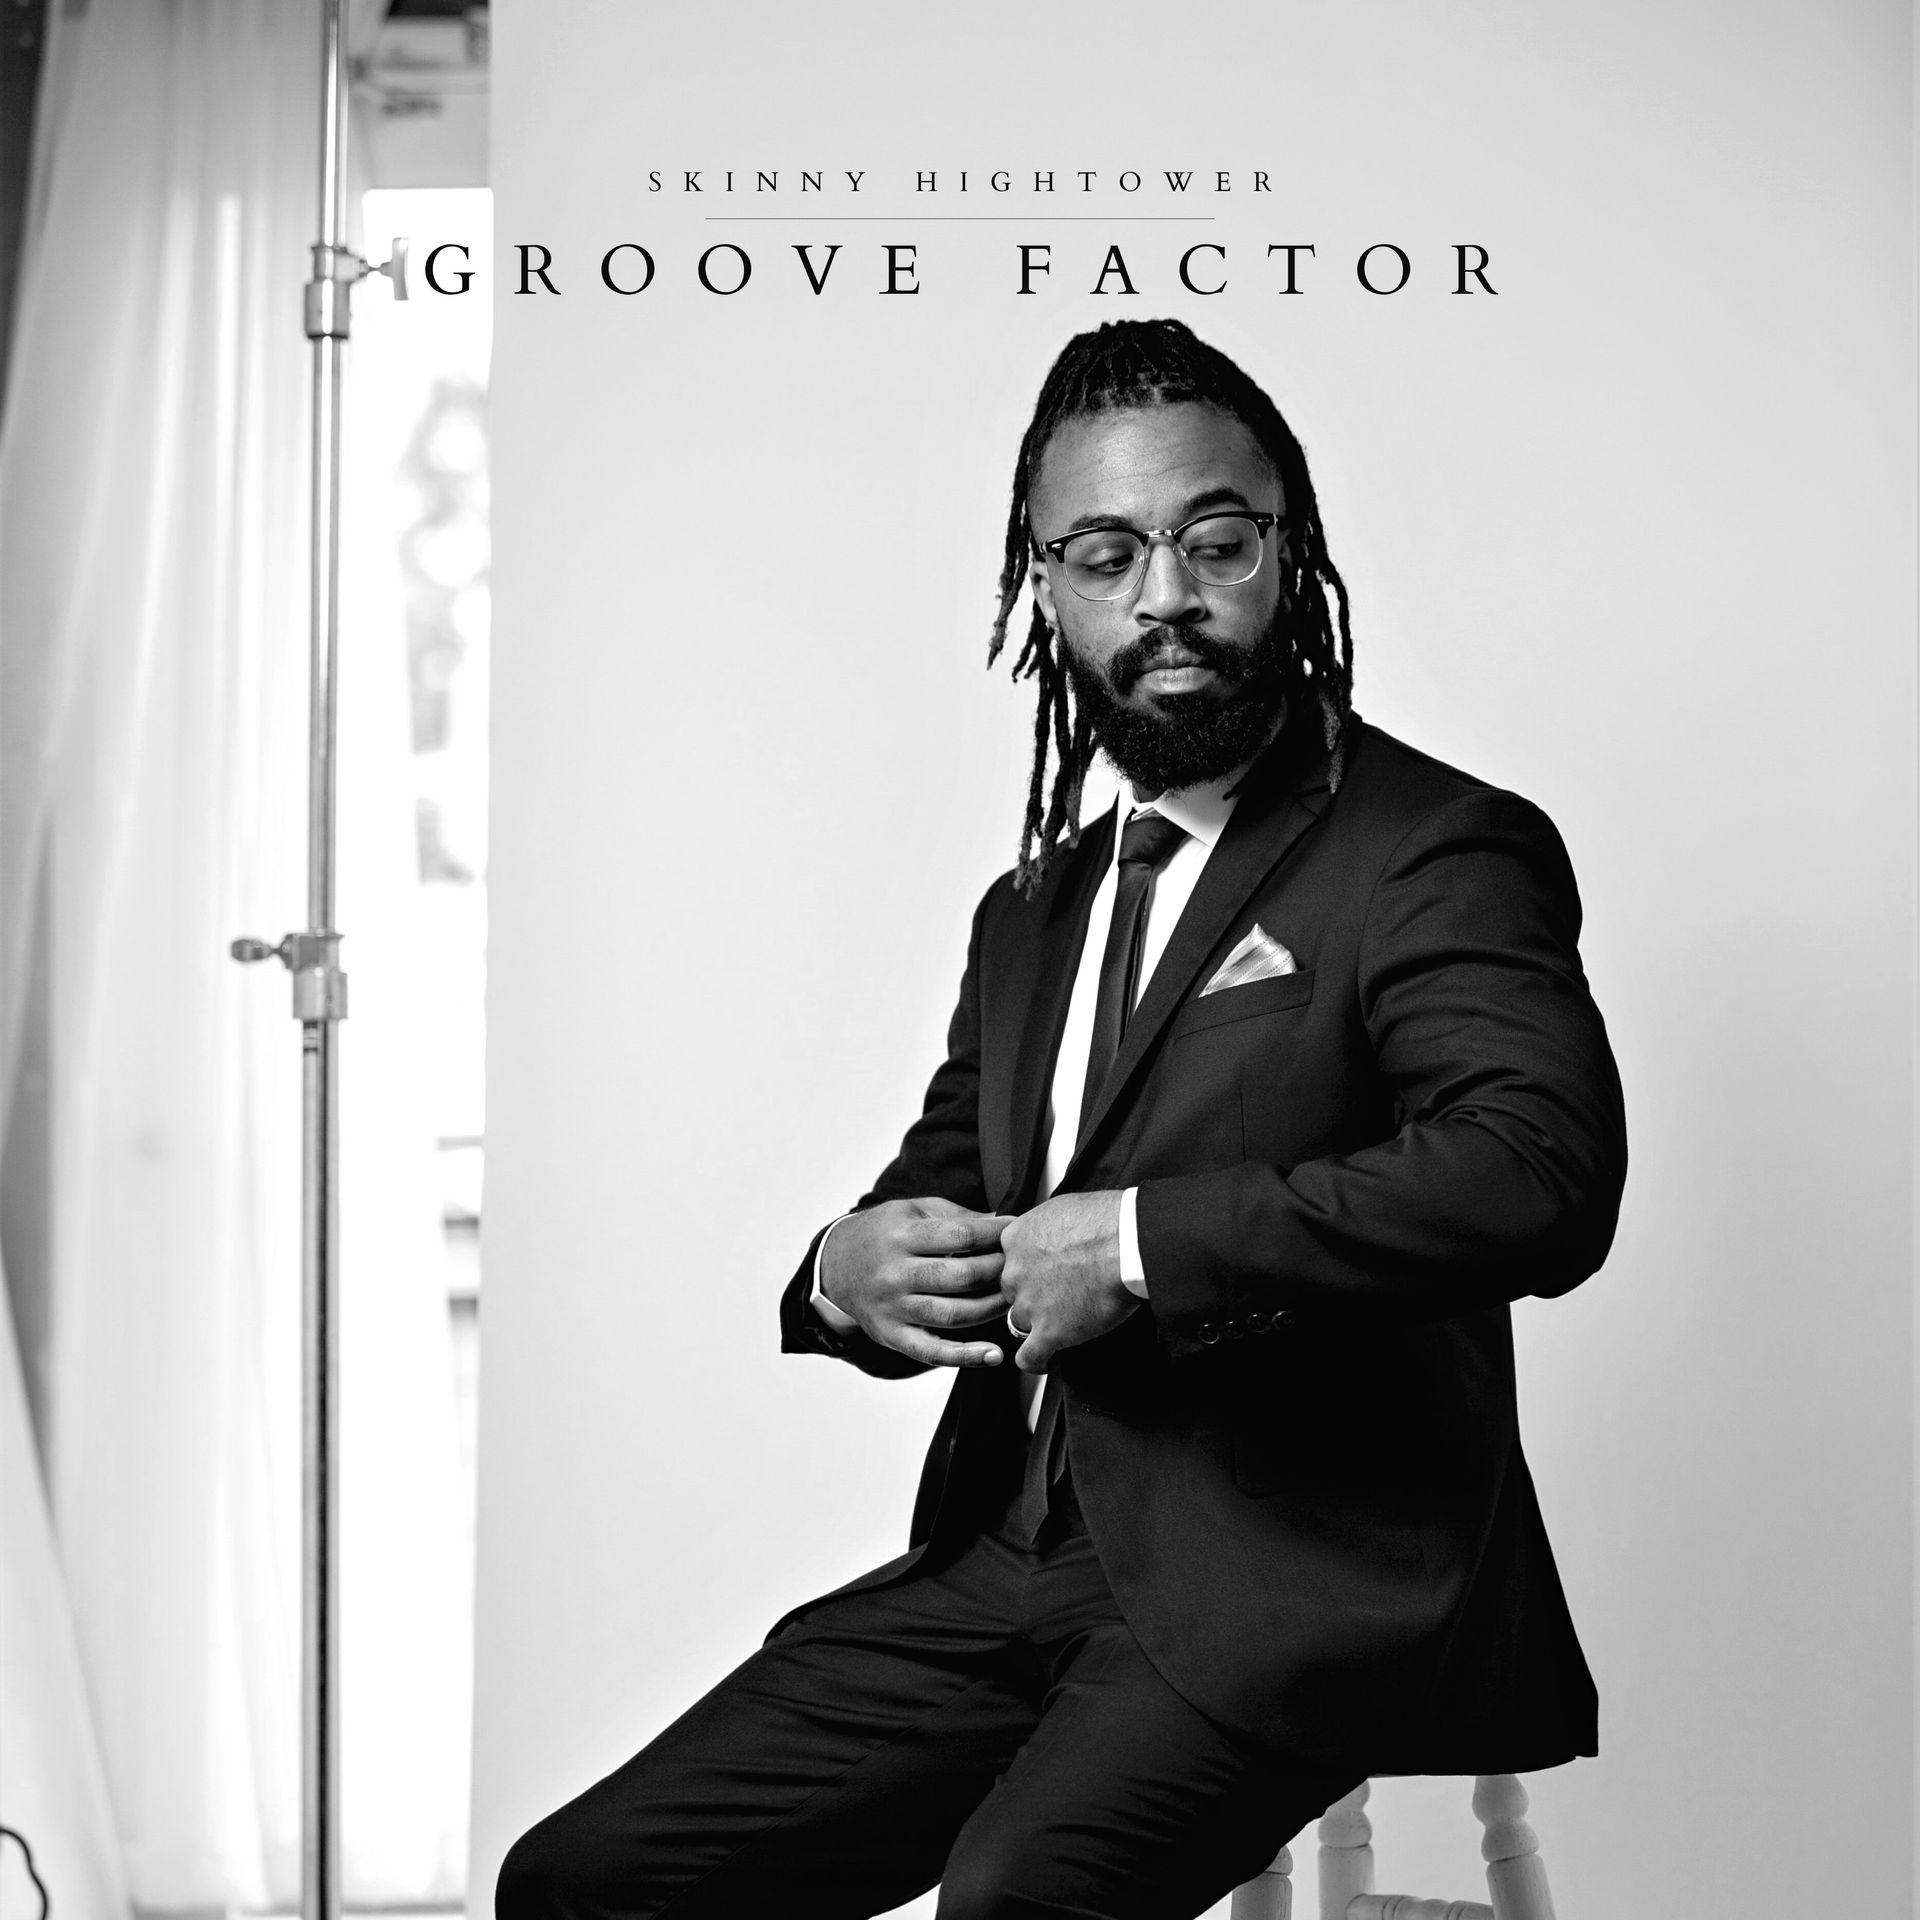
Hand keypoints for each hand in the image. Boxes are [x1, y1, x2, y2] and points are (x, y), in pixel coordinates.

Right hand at [818, 1197, 1012, 1368]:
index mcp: (902, 1235)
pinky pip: (932, 1351)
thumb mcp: (912, 1211)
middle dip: (1000, 1272)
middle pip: (961, 1276)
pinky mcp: (893, 1335)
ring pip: (953, 1314)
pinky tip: (992, 1355)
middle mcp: (895, 1273)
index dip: (996, 1235)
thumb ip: (957, 1217)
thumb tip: (1002, 1223)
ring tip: (1015, 1301)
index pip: (960, 1236)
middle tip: (1024, 1268)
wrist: (835, 1265)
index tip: (1020, 1233)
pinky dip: (965, 1357)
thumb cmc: (882, 1235)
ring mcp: (893, 1307)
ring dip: (992, 1309)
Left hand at [1000, 1190, 1137, 1372]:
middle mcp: (1015, 1272)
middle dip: (1034, 1295)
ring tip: (1063, 1322)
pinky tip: (1046, 1360)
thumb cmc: (1107, 1221)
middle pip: (1013, 1293)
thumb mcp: (1062, 1208)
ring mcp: (1030, 1304)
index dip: (1027, 1270)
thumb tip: (1051, 1232)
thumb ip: (1044, 1227)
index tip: (1039, 1274)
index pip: (1008, 1262)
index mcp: (1016, 1239)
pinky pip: (1030, 1358)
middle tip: (1060, 1293)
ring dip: (1040, 1323)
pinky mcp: (1050, 1332)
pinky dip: (1036, 1362)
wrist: (1127, 1243)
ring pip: (1021, 1321)